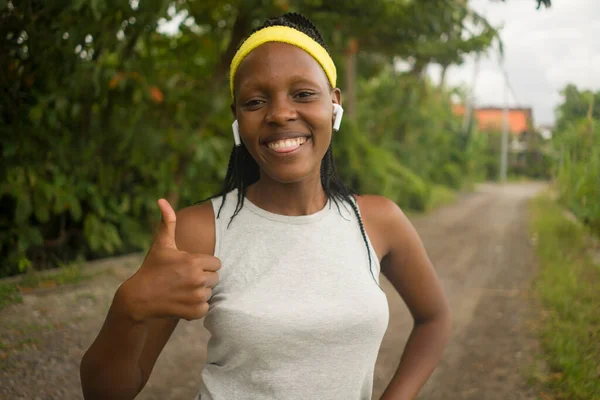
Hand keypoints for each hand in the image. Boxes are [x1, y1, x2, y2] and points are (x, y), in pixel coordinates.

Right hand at [120, 199, 220, 321]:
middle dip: (203, 278)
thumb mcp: (161, 244)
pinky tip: (182, 302)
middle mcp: (197, 279)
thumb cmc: (152, 268)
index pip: (216, 263)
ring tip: (182, 290)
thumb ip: (168, 221)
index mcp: (193, 261)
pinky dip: (196, 307)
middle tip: (185, 279)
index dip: (204, 265)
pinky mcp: (194, 312)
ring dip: (199, 292)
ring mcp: (196, 297)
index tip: (189, 267)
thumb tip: (162, 199)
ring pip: (210, 293)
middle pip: (215, 278)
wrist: (139, 298)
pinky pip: (206, 308)